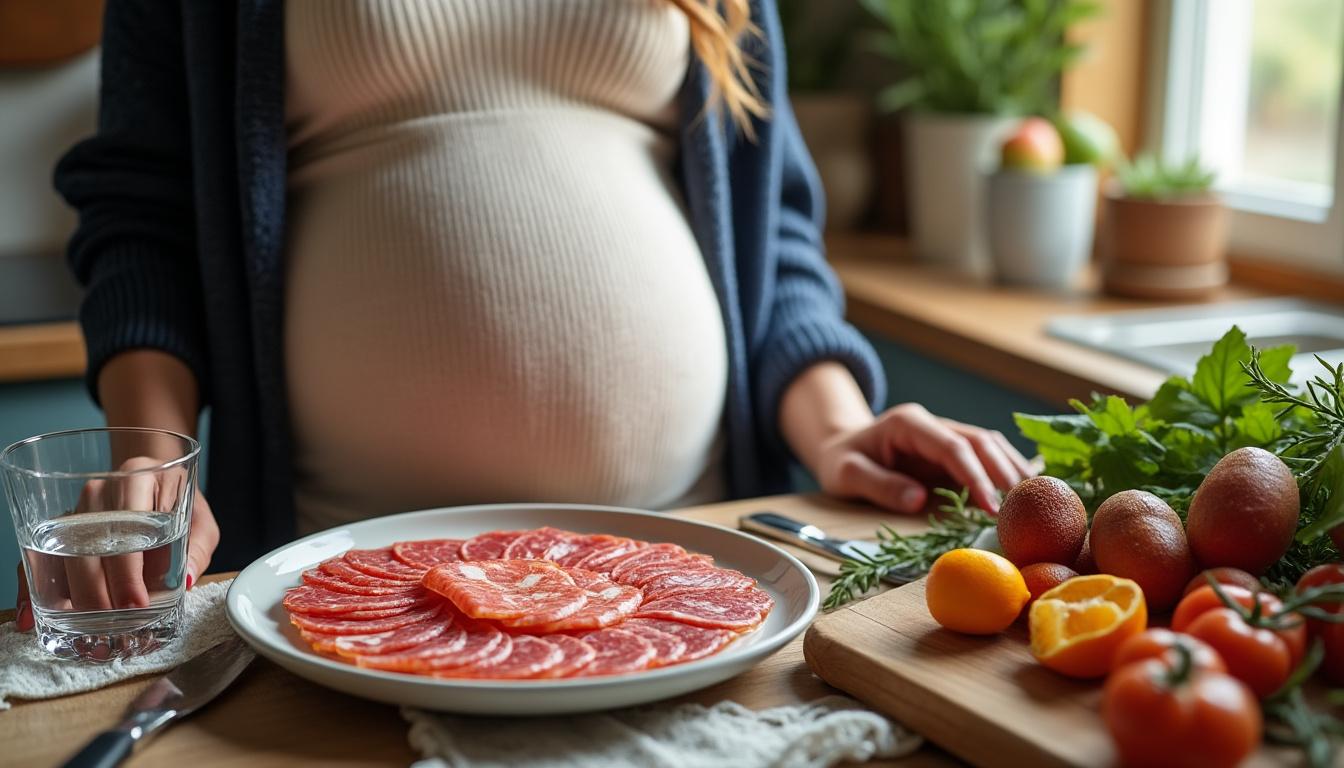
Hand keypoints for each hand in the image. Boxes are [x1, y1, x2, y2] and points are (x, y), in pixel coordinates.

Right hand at [14, 457, 217, 631]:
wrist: (156, 480)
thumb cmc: (180, 504)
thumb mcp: (200, 522)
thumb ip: (197, 549)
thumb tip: (185, 582)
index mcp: (139, 479)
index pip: (127, 525)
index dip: (128, 570)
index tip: (135, 603)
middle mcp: (101, 489)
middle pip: (88, 543)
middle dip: (95, 590)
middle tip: (108, 624)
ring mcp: (76, 506)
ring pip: (62, 552)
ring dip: (66, 595)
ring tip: (78, 630)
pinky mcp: (60, 526)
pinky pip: (42, 555)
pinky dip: (34, 586)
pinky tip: (31, 616)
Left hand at [813, 403, 1033, 514]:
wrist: (841, 447)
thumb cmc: (841, 461)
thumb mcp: (846, 474)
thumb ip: (879, 485)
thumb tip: (918, 500)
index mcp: (908, 423)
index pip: (953, 447)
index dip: (976, 475)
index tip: (992, 507)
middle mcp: (932, 424)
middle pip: (981, 441)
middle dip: (1005, 473)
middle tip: (1026, 507)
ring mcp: (944, 434)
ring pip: (990, 445)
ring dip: (1012, 470)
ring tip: (1036, 500)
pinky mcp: (951, 450)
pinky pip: (985, 456)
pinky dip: (1006, 470)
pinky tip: (1027, 489)